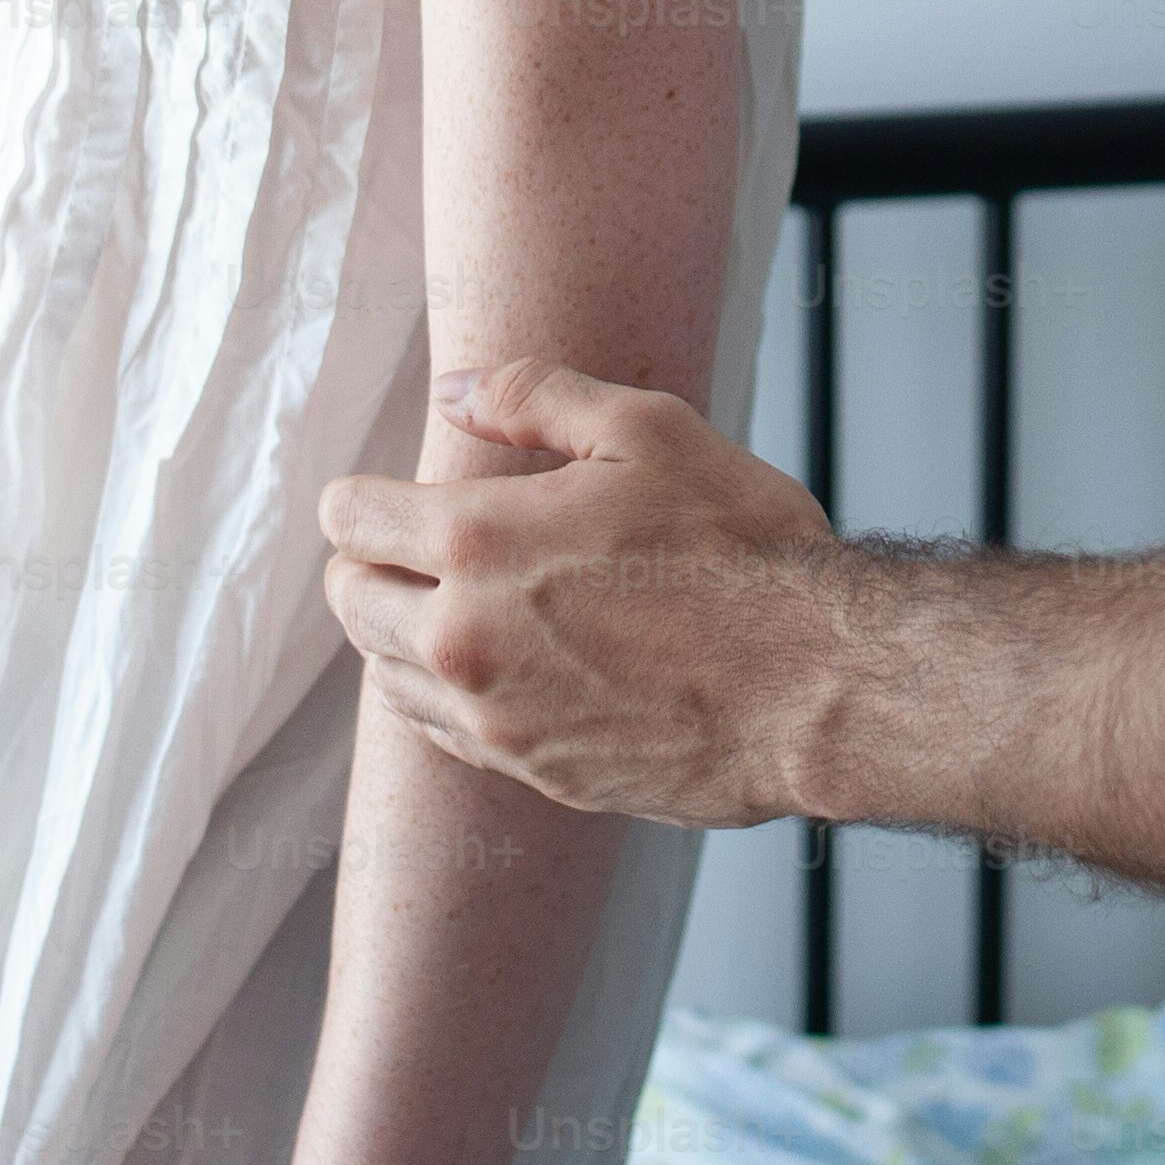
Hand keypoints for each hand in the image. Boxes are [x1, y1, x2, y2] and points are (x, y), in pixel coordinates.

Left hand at [318, 360, 846, 827]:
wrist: (814, 687)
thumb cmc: (743, 551)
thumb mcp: (649, 432)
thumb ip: (535, 398)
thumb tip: (453, 391)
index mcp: (478, 545)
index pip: (349, 521)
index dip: (357, 499)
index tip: (381, 495)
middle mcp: (464, 641)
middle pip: (351, 604)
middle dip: (366, 567)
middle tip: (408, 546)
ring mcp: (496, 720)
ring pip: (387, 679)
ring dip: (400, 637)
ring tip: (451, 606)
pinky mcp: (535, 773)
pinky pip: (446, 735)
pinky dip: (448, 698)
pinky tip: (496, 669)